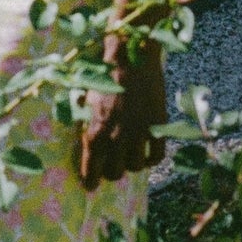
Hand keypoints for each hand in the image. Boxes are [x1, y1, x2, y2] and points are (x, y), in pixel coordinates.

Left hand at [77, 40, 166, 189]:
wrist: (129, 57)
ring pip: (135, 167)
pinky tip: (147, 152)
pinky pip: (157, 156)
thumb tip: (86, 145)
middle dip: (110, 172)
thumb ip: (85, 127)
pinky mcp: (156, 126)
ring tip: (128, 155)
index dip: (90, 182)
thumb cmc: (101, 75)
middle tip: (110, 165)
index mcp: (94, 134)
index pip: (91, 173)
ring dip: (130, 163)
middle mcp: (115, 139)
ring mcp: (138, 134)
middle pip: (114, 174)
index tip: (90, 184)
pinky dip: (152, 158)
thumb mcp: (84, 103)